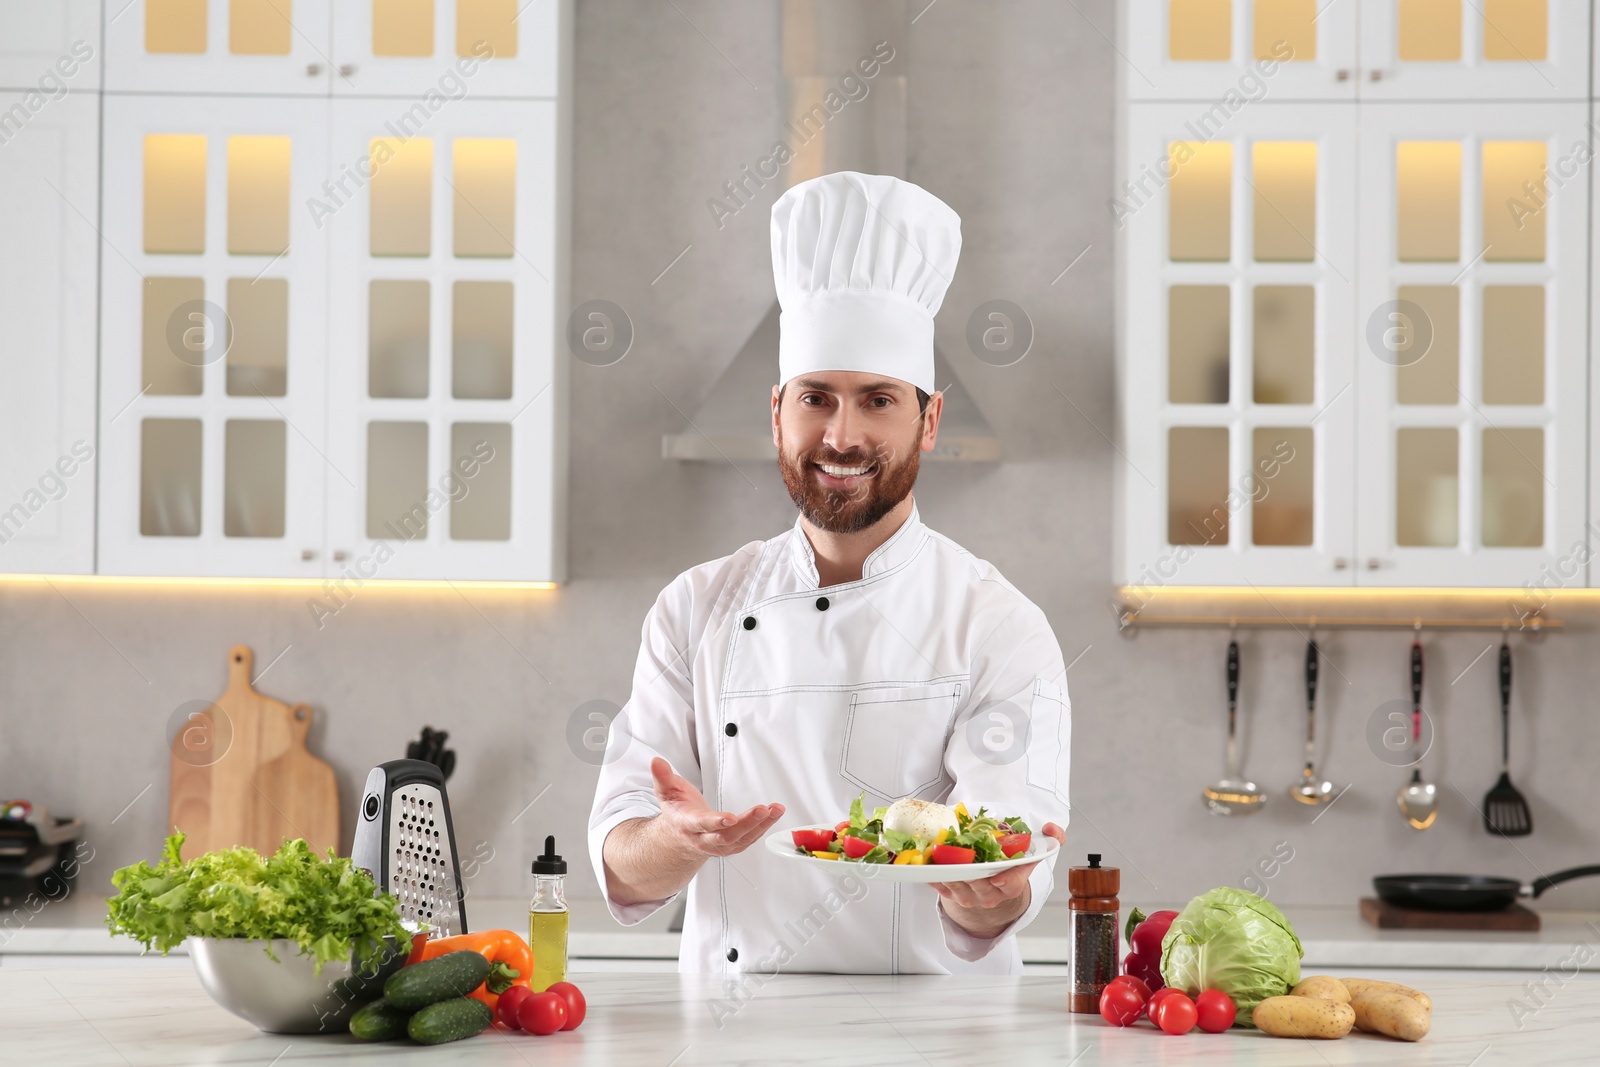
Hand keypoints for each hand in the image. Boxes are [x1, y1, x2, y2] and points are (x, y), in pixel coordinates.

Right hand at [650, 757, 784, 858]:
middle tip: (762, 810)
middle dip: (746, 823)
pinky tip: (773, 814)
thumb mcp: (666, 791)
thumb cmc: (678, 810)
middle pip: (727, 836)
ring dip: (761, 825)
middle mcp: (704, 839)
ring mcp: (719, 845)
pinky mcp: (732, 844)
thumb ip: (663, 777)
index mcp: (688, 825)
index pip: (703, 825)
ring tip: (775, 809)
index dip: (716, 822)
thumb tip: (656, 762)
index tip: (730, 817)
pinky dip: (763, 827)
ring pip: (742, 838)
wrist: (680, 834)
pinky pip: (750, 838)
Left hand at [931, 822, 1065, 938]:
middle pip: (980, 884)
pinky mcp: (954, 896)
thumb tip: (1054, 829)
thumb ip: (1053, 838)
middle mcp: (993, 893)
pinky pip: (942, 889)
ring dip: (947, 873)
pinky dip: (934, 878)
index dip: (1006, 881)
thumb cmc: (1012, 862)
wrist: (995, 881)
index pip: (1012, 885)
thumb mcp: (1034, 850)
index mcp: (1013, 883)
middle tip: (959, 857)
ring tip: (939, 857)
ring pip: (959, 887)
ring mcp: (972, 897)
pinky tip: (928, 866)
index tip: (997, 877)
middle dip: (969, 872)